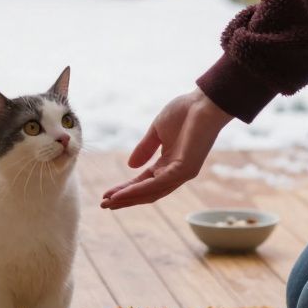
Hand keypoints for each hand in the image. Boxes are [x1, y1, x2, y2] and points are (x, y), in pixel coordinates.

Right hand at [101, 89, 232, 209]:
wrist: (204, 102)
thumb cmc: (184, 112)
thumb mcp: (157, 131)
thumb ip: (144, 148)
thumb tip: (130, 166)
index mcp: (169, 163)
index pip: (144, 181)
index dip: (126, 188)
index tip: (107, 194)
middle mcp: (175, 172)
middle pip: (146, 192)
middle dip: (125, 199)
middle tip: (104, 205)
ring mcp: (181, 173)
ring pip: (151, 192)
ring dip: (129, 198)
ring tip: (109, 202)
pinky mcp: (185, 169)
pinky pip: (158, 184)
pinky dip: (138, 190)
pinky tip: (123, 193)